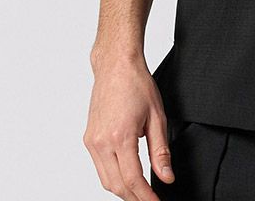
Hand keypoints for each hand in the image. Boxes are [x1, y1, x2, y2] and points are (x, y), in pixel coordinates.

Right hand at [83, 50, 174, 199]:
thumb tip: (166, 177)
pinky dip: (113, 177)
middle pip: (117, 185)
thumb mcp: (157, 116)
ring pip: (105, 180)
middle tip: (151, 199)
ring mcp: (91, 142)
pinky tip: (127, 176)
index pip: (133, 179)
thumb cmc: (138, 85)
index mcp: (120, 136)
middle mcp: (101, 142)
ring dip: (123, 190)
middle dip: (134, 197)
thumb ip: (161, 151)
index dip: (146, 197)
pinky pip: (99, 168)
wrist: (116, 67)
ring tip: (141, 192)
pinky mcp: (88, 139)